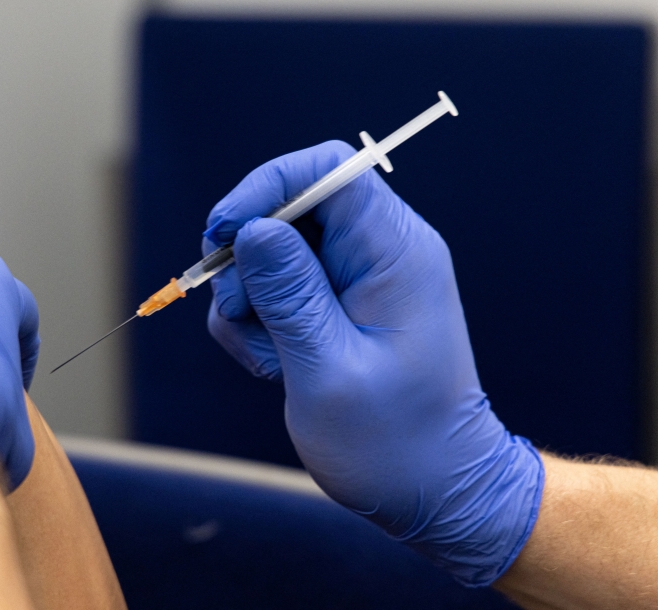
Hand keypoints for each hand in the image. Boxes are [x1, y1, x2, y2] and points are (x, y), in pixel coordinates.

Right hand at [204, 141, 543, 585]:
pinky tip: (276, 366)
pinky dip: (259, 322)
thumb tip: (252, 227)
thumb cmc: (395, 443)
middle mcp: (379, 252)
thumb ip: (288, 293)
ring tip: (271, 359)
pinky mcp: (337, 303)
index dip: (266, 187)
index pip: (327, 169)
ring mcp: (358, 278)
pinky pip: (277, 287)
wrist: (435, 488)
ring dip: (249, 302)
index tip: (223, 234)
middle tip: (240, 318)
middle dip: (248, 260)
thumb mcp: (329, 371)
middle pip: (290, 208)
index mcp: (394, 252)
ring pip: (273, 252)